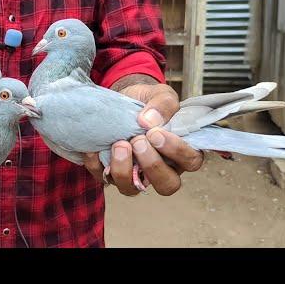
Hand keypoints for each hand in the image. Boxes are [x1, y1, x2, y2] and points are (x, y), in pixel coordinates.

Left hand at [83, 75, 203, 195]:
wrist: (121, 99)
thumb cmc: (147, 101)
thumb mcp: (159, 94)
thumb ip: (163, 104)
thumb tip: (149, 121)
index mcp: (180, 151)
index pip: (190, 161)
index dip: (177, 151)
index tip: (156, 133)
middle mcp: (161, 168)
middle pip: (167, 185)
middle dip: (152, 165)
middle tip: (138, 141)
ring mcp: (134, 174)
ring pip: (132, 189)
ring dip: (124, 170)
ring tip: (119, 144)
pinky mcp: (110, 173)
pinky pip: (102, 178)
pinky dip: (96, 164)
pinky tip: (94, 148)